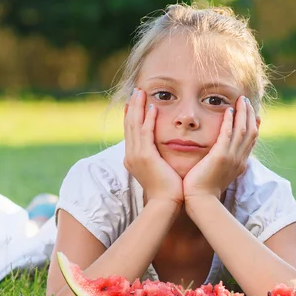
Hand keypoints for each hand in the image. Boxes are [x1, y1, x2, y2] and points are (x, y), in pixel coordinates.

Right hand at [123, 88, 183, 204]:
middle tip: (136, 91)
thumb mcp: (157, 171)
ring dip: (138, 107)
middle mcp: (130, 155)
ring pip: (134, 125)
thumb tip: (159, 153)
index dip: (131, 115)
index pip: (130, 131)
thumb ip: (156, 159)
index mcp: (132, 158)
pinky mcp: (145, 156)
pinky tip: (153, 108)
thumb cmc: (166, 190)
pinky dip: (148, 119)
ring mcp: (136, 155)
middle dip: (132, 106)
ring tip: (141, 92)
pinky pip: (145, 133)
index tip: (133, 102)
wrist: (165, 203)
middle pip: (129, 124)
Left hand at [183, 96, 257, 200]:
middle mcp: (239, 159)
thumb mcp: (218, 175)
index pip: (251, 141)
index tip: (253, 114)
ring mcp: (231, 157)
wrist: (201, 202)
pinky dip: (230, 120)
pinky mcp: (220, 156)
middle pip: (251, 132)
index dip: (253, 125)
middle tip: (246, 101)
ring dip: (242, 113)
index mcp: (240, 164)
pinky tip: (228, 110)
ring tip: (241, 100)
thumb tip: (219, 158)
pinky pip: (228, 133)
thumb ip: (221, 164)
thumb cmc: (204, 191)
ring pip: (243, 129)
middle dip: (249, 115)